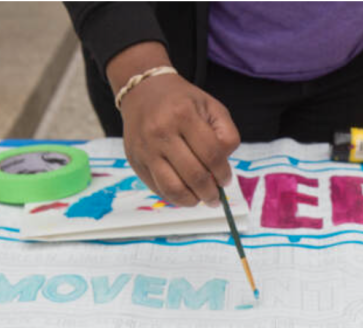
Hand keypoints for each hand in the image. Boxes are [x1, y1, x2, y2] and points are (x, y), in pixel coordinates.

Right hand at [107, 42, 239, 206]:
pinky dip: (175, 197)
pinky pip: (158, 189)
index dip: (223, 173)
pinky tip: (185, 193)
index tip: (226, 180)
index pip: (211, 154)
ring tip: (200, 199)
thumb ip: (226, 135)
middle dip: (210, 193)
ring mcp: (145, 149)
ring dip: (192, 200)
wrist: (143, 91)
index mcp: (183, 115)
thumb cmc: (183, 102)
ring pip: (173, 188)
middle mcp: (161, 132)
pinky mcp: (135, 161)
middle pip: (194, 175)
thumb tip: (222, 169)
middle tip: (216, 198)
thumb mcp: (212, 107)